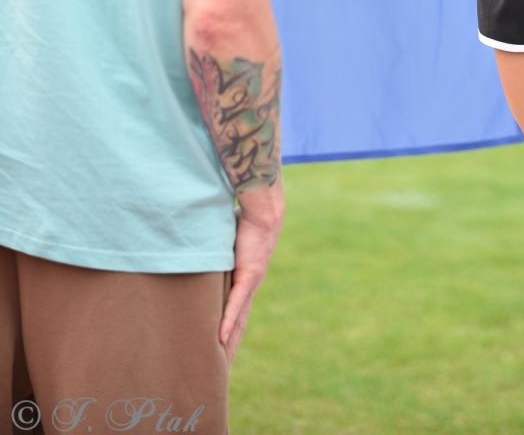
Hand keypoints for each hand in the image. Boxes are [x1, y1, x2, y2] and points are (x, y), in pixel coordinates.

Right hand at [219, 188, 284, 363]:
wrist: (263, 212)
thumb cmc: (244, 225)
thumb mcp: (225, 248)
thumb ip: (214, 259)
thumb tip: (196, 259)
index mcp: (245, 285)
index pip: (236, 319)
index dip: (229, 340)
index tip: (219, 360)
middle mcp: (250, 290)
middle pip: (238, 329)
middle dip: (228, 352)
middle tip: (217, 377)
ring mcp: (250, 284)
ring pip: (238, 322)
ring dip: (228, 346)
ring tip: (219, 368)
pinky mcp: (248, 274)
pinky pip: (236, 303)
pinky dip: (228, 322)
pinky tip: (219, 339)